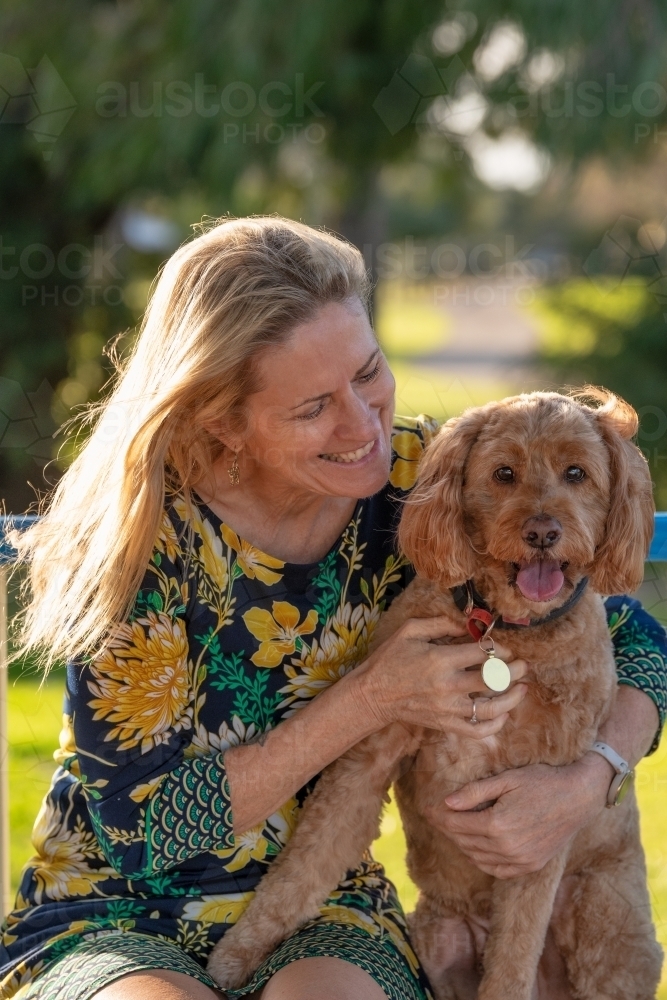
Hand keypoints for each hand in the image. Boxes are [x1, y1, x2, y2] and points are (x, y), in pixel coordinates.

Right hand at [362, 615, 527, 738]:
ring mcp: (448, 708)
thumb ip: (441, 623)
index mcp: (440, 659)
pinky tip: (503, 716)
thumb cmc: (390, 659)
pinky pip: (476, 731)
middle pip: (492, 679)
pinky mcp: (445, 724)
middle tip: (523, 666)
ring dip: (512, 699)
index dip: (498, 648)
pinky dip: (494, 726)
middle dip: (514, 671)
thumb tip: (469, 623)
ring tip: (523, 689)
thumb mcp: (410, 630)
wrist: (373, 694)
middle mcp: (448, 685)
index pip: (482, 653)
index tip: (503, 648)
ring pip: (490, 708)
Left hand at [435, 755, 611, 877]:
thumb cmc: (542, 782)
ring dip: (463, 844)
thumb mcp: (507, 779)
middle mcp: (506, 847)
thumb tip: (447, 802)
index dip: (439, 816)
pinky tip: (477, 848)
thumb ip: (475, 792)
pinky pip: (497, 870)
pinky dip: (482, 860)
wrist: (579, 797)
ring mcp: (520, 860)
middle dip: (448, 829)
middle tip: (438, 817)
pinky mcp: (530, 866)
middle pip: (464, 841)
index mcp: (498, 824)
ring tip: (456, 829)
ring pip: (478, 857)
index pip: (457, 824)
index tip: (427, 809)